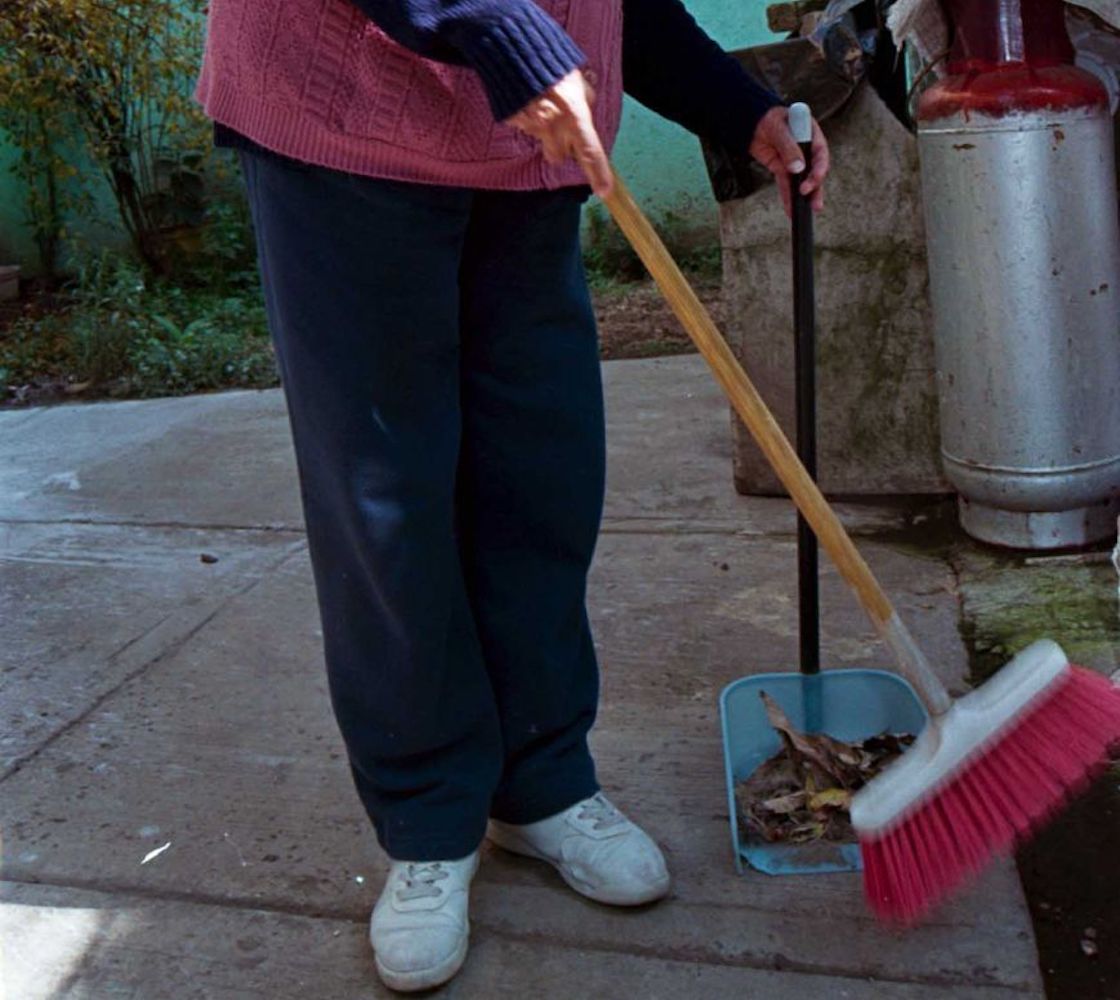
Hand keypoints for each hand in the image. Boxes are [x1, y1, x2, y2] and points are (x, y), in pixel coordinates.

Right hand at [508, 69, 612, 197]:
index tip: (604, 191)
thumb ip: (586, 102)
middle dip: (562, 148)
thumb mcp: (577, 81)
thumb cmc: (552, 64)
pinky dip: (530, 120)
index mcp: (574, 115)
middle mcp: (553, 126)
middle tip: (562, 127)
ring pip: (542, 143)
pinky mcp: (515, 121)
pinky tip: (531, 102)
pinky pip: (526, 129)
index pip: (590, 151)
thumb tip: (588, 113)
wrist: (516, 51)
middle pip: (560, 157)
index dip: (598, 173)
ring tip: (544, 107)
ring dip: (546, 133)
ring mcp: (531, 126)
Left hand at [749, 105, 829, 215]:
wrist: (751, 122)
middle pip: (813, 171)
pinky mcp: (782, 168)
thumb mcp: (778, 129)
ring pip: (801, 181)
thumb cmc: (768, 118)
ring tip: (804, 212)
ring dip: (803, 197)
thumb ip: (788, 147)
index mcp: (811, 134)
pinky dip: (788, 196)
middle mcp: (805, 149)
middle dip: (814, 188)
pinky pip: (786, 184)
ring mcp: (794, 160)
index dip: (819, 169)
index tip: (813, 180)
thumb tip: (798, 168)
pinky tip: (790, 209)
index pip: (820, 154)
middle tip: (814, 204)